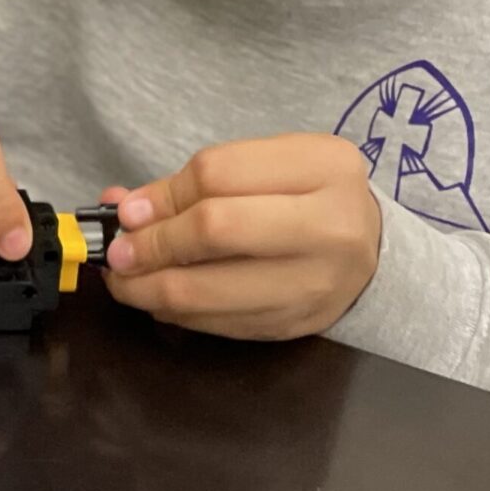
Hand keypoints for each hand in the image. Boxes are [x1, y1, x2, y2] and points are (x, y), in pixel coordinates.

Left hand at [97, 134, 381, 337]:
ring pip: (209, 291)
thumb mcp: (269, 165)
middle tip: (117, 252)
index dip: (163, 194)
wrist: (372, 251)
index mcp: (324, 167)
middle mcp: (330, 225)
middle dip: (152, 243)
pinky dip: (178, 313)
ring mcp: (317, 283)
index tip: (129, 210)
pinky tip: (162, 298)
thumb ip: (198, 181)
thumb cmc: (310, 196)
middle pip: (215, 230)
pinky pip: (219, 325)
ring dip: (150, 288)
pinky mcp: (297, 325)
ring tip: (125, 279)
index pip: (219, 174)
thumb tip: (125, 207)